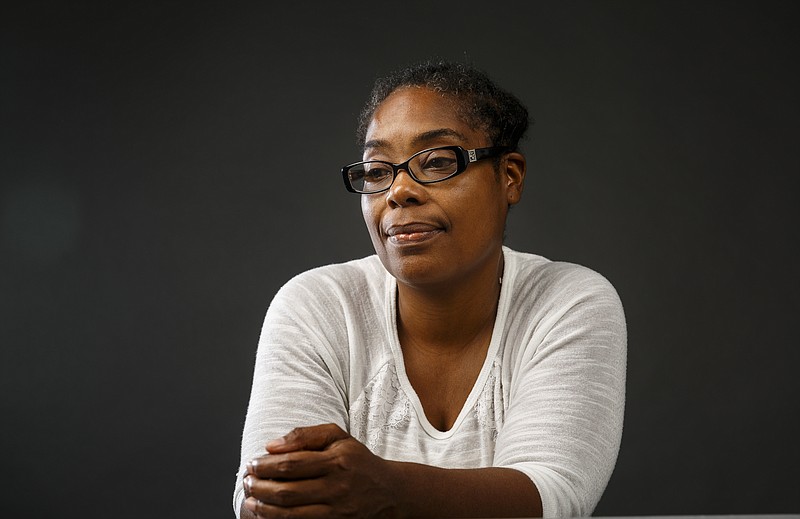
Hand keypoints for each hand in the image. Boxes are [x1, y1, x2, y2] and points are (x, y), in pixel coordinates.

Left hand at [243, 424, 400, 517]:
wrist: (389, 493)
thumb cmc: (358, 462)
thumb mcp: (338, 437)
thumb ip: (305, 435)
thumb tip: (271, 445)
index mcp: (337, 461)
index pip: (291, 464)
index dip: (265, 465)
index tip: (251, 464)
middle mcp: (337, 487)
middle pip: (287, 492)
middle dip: (259, 488)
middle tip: (246, 482)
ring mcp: (336, 512)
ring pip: (290, 515)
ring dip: (263, 508)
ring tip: (251, 500)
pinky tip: (267, 514)